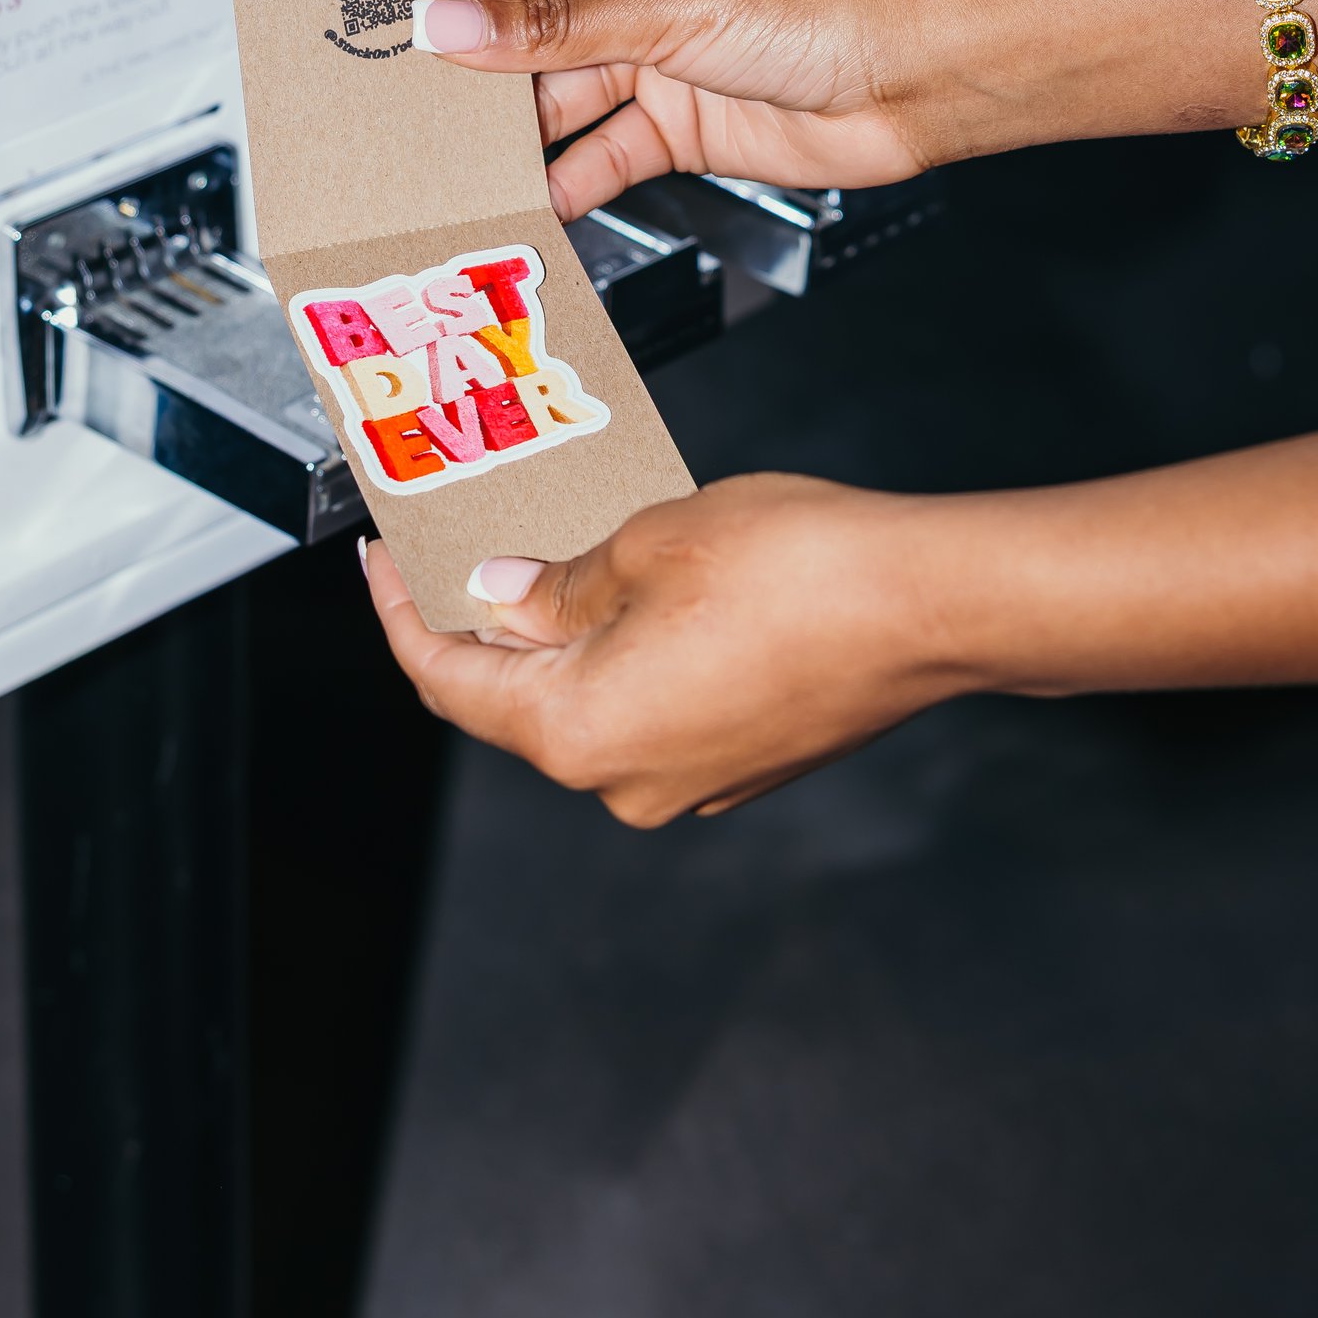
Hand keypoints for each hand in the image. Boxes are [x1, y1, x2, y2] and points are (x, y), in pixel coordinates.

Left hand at [360, 477, 959, 825]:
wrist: (931, 606)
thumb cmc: (806, 571)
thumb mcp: (650, 542)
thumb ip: (560, 581)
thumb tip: (509, 594)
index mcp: (582, 732)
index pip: (451, 683)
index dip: (404, 616)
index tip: (386, 565)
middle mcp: (628, 780)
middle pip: (518, 700)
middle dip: (492, 618)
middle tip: (478, 537)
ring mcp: (689, 779)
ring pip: (592, 701)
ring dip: (568, 632)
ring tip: (569, 544)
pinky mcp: (741, 762)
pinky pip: (653, 707)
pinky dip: (630, 652)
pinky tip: (647, 585)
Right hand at [412, 0, 951, 218]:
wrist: (915, 79)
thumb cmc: (822, 2)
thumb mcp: (669, 6)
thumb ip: (553, 26)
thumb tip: (447, 20)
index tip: (377, 17)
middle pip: (524, 30)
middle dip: (467, 71)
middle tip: (388, 108)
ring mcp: (656, 54)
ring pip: (555, 97)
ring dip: (507, 136)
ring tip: (438, 169)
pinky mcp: (678, 121)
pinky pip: (600, 152)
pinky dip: (565, 180)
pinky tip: (522, 206)